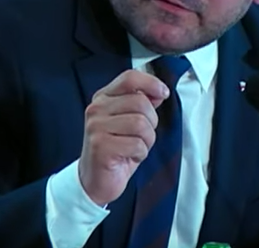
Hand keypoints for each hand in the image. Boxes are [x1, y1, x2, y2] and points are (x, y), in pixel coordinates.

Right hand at [79, 70, 169, 206]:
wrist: (95, 181)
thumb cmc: (115, 150)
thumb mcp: (128, 122)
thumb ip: (141, 103)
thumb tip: (158, 91)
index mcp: (103, 98)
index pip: (129, 78)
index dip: (151, 83)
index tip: (163, 93)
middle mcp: (97, 109)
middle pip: (141, 102)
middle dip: (151, 122)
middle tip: (142, 136)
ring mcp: (96, 126)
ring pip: (141, 124)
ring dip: (147, 141)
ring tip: (135, 148)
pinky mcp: (100, 146)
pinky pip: (137, 144)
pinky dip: (140, 154)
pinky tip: (128, 157)